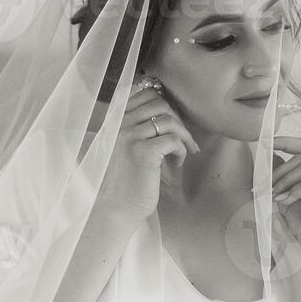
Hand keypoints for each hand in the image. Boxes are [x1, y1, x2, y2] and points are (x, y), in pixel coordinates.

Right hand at [97, 82, 199, 221]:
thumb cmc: (127, 180)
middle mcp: (120, 125)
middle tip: (184, 139)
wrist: (118, 207)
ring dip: (184, 136)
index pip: (147, 94)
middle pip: (160, 103)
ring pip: (169, 121)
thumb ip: (141, 127)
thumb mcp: (129, 147)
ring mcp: (130, 138)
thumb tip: (170, 110)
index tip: (174, 126)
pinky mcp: (143, 153)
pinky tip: (177, 163)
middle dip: (178, 120)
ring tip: (183, 152)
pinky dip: (181, 150)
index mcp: (116, 121)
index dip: (167, 107)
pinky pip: (173, 140)